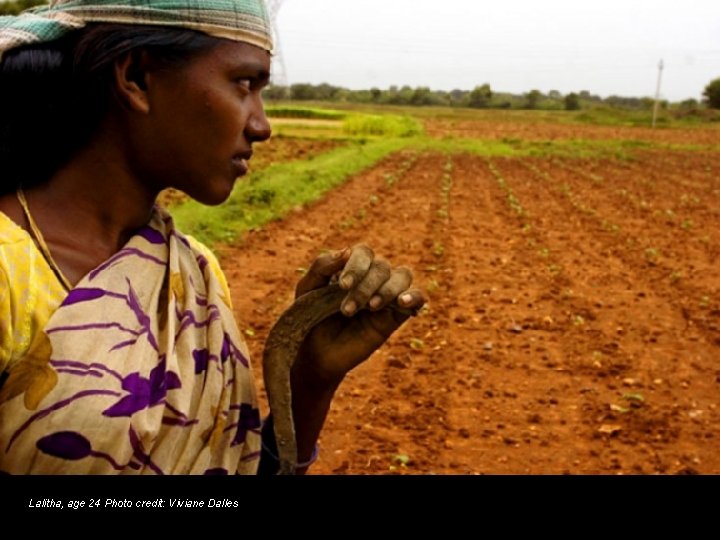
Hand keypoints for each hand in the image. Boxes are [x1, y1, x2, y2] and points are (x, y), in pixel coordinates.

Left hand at [292, 244, 425, 386]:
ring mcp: (387, 295)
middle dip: (365, 286)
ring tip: (371, 307)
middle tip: (346, 310)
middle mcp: (372, 277)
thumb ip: (322, 266)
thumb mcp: (307, 288)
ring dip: (387, 289)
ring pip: (402, 275)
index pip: (364, 252)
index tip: (343, 286)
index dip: (357, 266)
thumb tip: (347, 250)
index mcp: (352, 266)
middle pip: (382, 266)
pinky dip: (416, 296)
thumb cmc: (309, 317)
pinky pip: (419, 297)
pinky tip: (403, 302)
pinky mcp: (396, 316)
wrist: (315, 353)